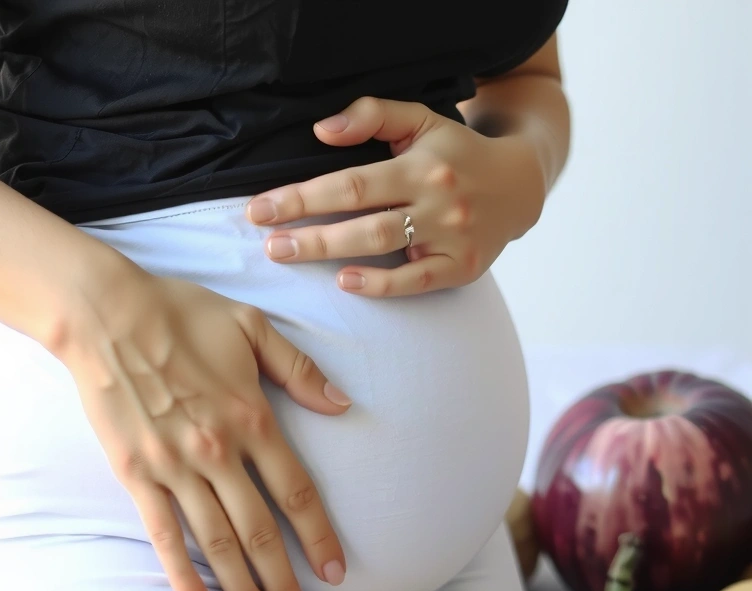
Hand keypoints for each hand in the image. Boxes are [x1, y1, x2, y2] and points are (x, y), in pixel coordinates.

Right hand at [59, 264, 351, 590]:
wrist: (105, 314)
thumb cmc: (181, 314)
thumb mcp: (253, 326)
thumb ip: (300, 369)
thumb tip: (343, 404)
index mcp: (252, 418)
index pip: (296, 491)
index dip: (319, 536)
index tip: (336, 573)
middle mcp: (218, 451)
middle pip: (261, 533)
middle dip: (284, 586)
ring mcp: (175, 467)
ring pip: (217, 543)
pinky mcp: (136, 475)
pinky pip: (163, 534)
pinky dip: (181, 574)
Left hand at [245, 96, 546, 296]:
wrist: (519, 186)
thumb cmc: (455, 153)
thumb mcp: (420, 121)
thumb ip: (372, 115)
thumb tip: (322, 130)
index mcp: (420, 163)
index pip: (351, 182)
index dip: (303, 197)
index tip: (261, 208)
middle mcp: (436, 199)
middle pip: (361, 217)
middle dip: (308, 231)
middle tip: (266, 243)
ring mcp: (450, 236)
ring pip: (383, 246)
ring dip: (330, 253)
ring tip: (287, 255)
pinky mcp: (460, 267)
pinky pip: (415, 283)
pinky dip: (380, 285)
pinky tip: (345, 282)